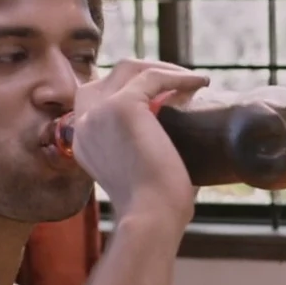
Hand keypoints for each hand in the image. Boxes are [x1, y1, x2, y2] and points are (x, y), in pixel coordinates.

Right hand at [69, 59, 210, 224]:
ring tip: (192, 79)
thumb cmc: (157, 206)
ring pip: (129, 69)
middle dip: (143, 72)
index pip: (97, 98)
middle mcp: (84, 124)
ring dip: (161, 68)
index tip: (164, 96)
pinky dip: (178, 76)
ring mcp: (99, 112)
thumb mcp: (139, 171)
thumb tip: (184, 137)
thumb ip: (143, 149)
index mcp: (84, 141)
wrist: (152, 216)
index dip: (130, 89)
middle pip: (109, 77)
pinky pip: (152, 76)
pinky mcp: (121, 106)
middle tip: (178, 82)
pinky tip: (201, 82)